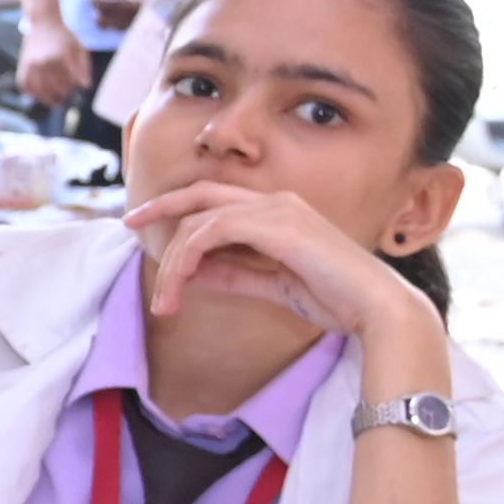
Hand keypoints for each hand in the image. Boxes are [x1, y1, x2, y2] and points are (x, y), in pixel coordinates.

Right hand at [17, 28, 92, 116]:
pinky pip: (26, 86)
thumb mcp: (79, 48)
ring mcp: (31, 66)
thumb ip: (84, 67)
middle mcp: (43, 62)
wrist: (43, 24)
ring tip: (55, 103)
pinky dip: (32, 94)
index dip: (73, 90)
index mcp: (59, 57)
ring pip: (39, 91)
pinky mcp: (22, 67)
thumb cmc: (64, 37)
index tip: (76, 91)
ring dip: (47, 99)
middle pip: (54, 89)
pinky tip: (40, 96)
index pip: (68, 83)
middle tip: (66, 97)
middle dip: (62, 95)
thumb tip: (85, 86)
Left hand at [123, 180, 436, 363]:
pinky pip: (211, 232)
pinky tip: (180, 282)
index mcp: (280, 212)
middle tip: (127, 223)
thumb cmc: (336, 299)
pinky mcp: (274, 224)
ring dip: (173, 261)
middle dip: (161, 207)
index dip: (179, 211)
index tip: (147, 229)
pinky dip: (188, 257)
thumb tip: (197, 273)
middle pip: (201, 195)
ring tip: (165, 300)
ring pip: (200, 221)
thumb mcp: (274, 286)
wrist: (377, 309)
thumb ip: (237, 274)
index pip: (216, 201)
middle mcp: (276, 202)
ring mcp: (276, 209)